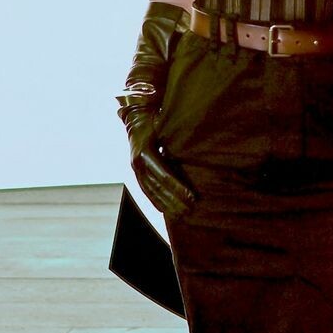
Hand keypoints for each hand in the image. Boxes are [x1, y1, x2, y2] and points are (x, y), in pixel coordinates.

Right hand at [118, 97, 198, 217]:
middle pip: (158, 187)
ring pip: (151, 192)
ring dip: (167, 205)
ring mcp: (136, 169)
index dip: (178, 187)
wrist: (136, 117)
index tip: (192, 196)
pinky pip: (146, 190)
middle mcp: (138, 163)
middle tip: (191, 210)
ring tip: (182, 215)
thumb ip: (177, 135)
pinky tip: (166, 211)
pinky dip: (156, 202)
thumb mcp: (165, 124)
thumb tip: (197, 141)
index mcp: (145, 152)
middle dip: (175, 200)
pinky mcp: (137, 172)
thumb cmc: (155, 118)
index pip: (164, 175)